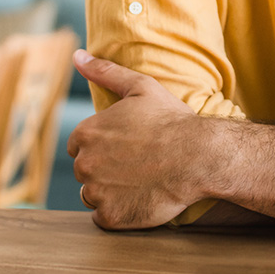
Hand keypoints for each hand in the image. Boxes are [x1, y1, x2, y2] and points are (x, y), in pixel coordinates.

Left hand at [67, 50, 212, 229]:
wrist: (198, 156)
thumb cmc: (171, 120)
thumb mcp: (139, 87)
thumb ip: (104, 71)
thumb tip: (77, 55)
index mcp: (85, 132)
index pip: (78, 145)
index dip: (102, 145)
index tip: (124, 146)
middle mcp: (84, 163)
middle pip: (85, 170)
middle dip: (104, 168)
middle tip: (135, 164)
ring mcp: (96, 192)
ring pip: (92, 195)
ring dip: (109, 191)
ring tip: (138, 181)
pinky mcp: (111, 217)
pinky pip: (104, 217)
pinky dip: (118, 212)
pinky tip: (139, 198)